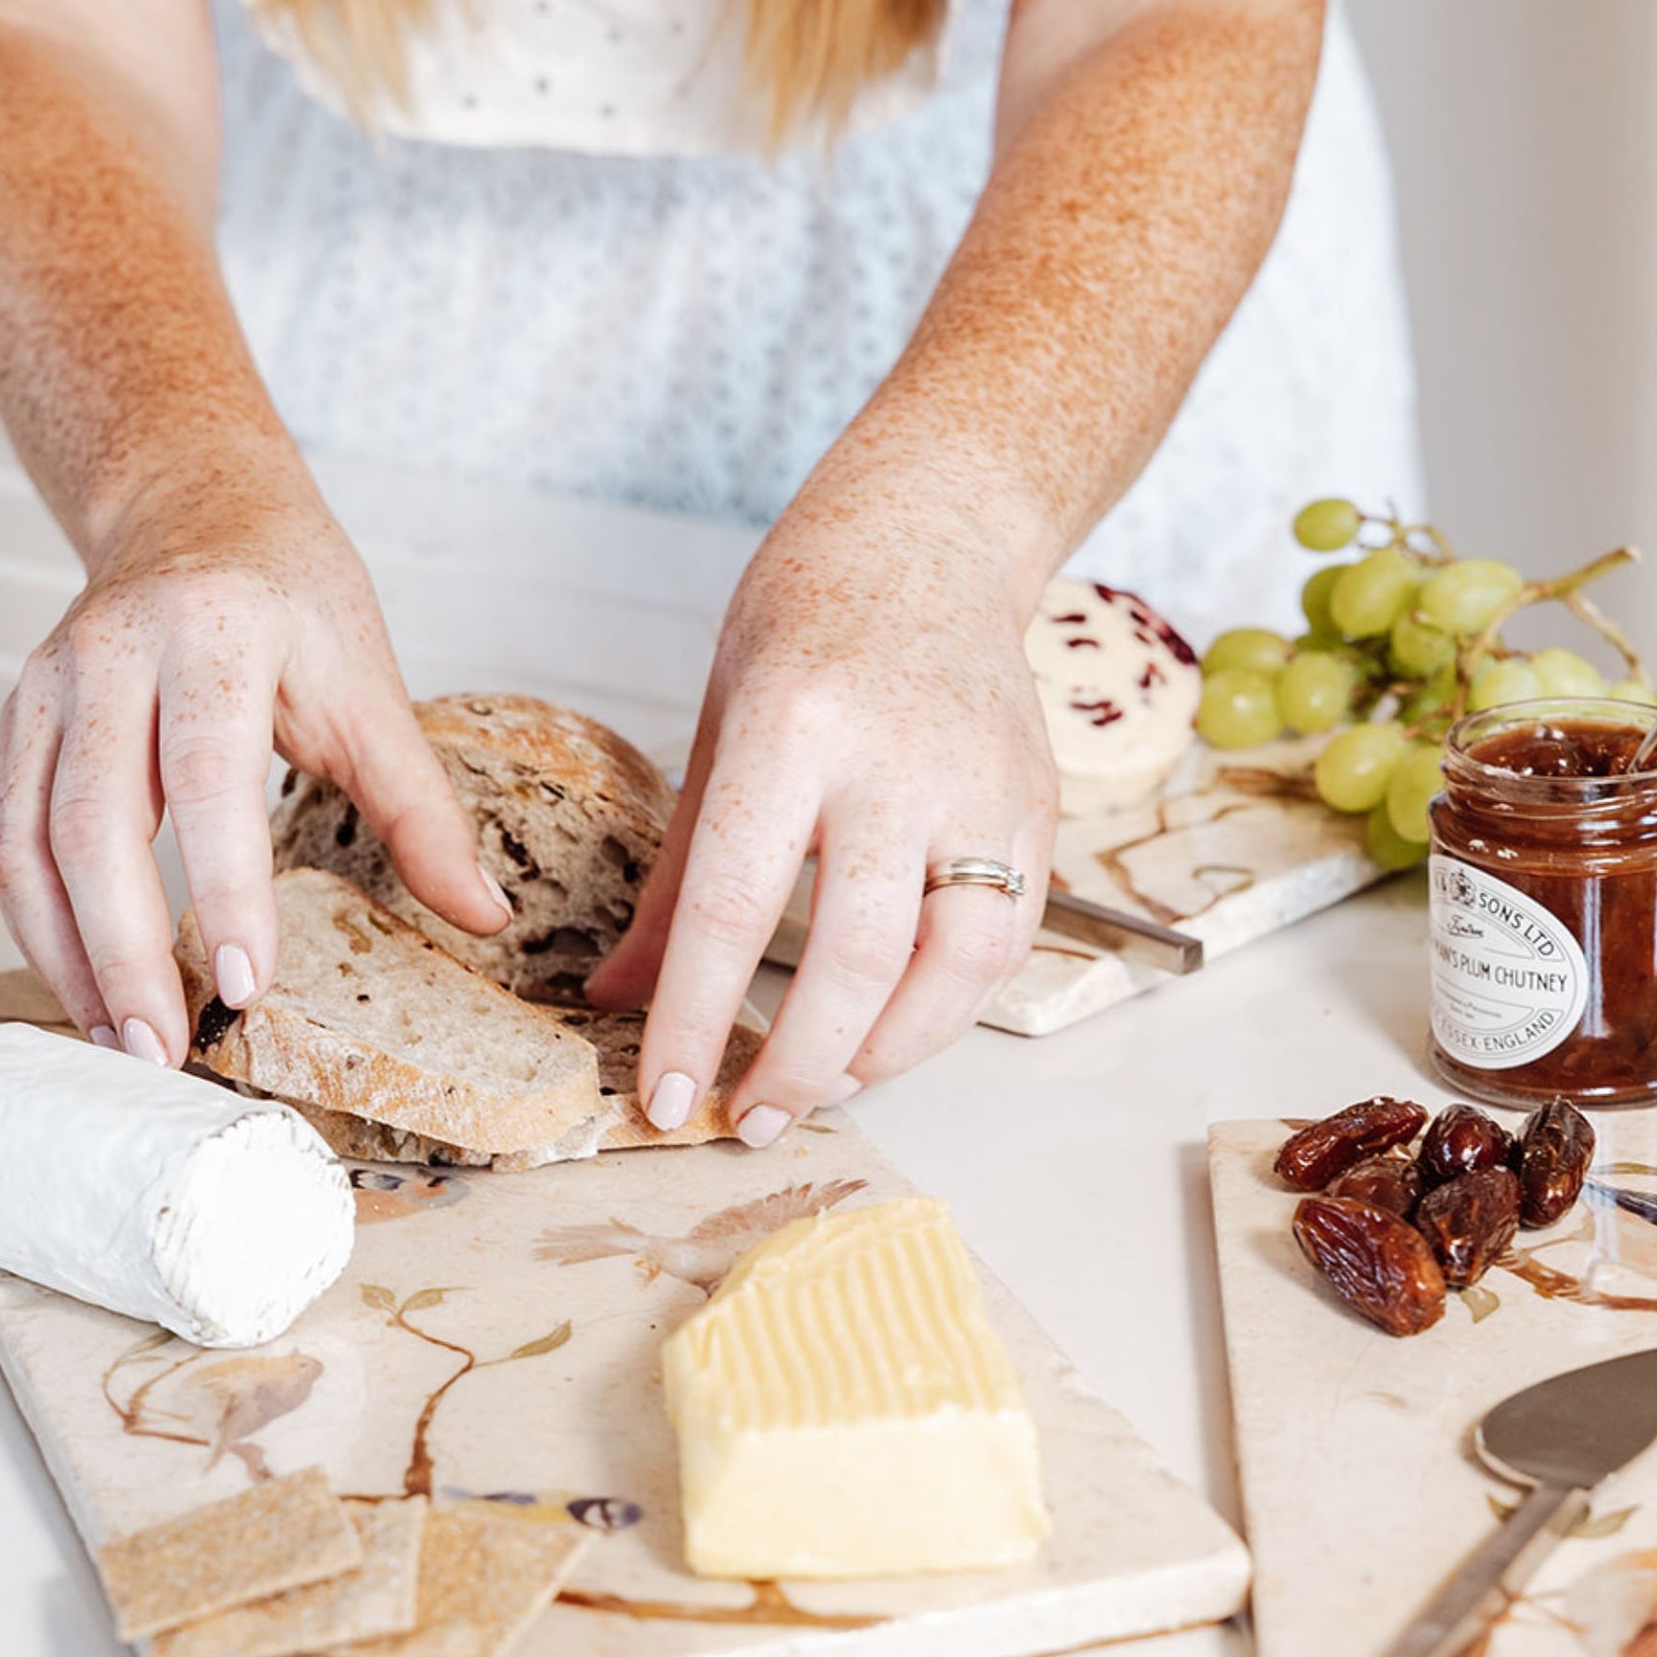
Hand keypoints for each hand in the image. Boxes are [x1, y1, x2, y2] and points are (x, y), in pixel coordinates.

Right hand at [0, 463, 508, 1062]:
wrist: (198, 506)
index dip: (223, 887)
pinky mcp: (19, 718)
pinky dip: (38, 924)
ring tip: (121, 1041)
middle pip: (95, 821)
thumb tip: (484, 914)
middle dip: (125, 951)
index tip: (247, 982)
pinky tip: (86, 985)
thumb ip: (422, 809)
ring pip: (27, 840)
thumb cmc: (292, 593)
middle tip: (166, 1048)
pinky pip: (5, 836)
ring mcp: (50, 685)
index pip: (209, 776)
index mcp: (217, 635)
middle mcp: (113, 654)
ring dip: (67, 956)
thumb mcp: (373, 686)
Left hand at [588, 515, 1056, 1145]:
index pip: (736, 905)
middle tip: (747, 1118)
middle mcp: (898, 762)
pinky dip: (948, 1008)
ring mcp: (982, 786)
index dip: (694, 1016)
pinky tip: (893, 1032)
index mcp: (794, 730)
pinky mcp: (1037, 808)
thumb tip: (619, 996)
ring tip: (822, 1086)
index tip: (664, 1093)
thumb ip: (676, 880)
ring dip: (883, 1055)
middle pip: (855, 959)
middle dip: (794, 1065)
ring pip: (951, 969)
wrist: (930, 539)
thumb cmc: (807, 623)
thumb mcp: (716, 733)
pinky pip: (1004, 942)